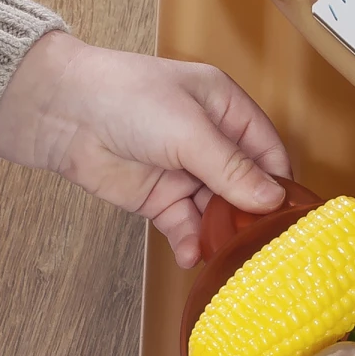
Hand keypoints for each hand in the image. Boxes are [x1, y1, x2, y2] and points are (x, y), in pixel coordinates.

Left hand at [0, 32, 291, 267]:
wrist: (64, 114)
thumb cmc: (126, 98)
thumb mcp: (190, 130)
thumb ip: (230, 168)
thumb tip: (270, 198)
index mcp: (226, 109)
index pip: (268, 151)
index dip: (279, 183)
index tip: (290, 217)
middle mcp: (209, 142)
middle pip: (245, 187)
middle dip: (251, 216)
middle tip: (261, 247)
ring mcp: (184, 173)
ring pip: (215, 212)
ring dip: (221, 235)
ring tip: (227, 257)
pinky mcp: (159, 199)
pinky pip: (185, 226)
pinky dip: (190, 243)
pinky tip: (192, 255)